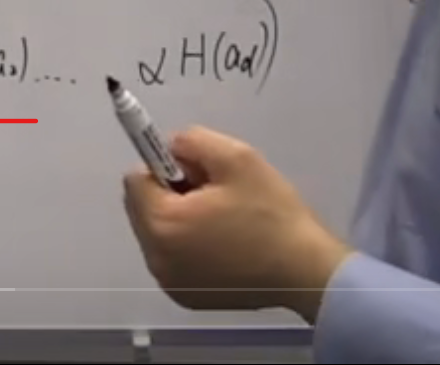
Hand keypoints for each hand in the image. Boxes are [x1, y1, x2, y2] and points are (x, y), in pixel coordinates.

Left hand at [120, 125, 351, 319]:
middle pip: (142, 207)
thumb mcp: (236, 158)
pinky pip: (172, 258)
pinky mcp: (186, 297)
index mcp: (162, 223)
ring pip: (158, 233)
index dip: (165, 166)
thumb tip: (171, 146)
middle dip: (169, 192)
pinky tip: (225, 245)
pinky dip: (188, 247)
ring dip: (179, 219)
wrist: (304, 271)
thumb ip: (192, 141)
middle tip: (215, 194)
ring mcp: (169, 282)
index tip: (200, 172)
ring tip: (224, 220)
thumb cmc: (271, 214)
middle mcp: (155, 258)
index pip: (136, 178)